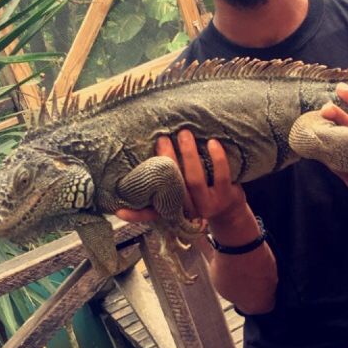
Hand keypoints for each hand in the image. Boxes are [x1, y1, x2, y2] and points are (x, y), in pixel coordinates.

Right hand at [115, 131, 246, 224]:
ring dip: (188, 154)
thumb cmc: (198, 196)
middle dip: (166, 159)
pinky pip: (221, 174)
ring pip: (194, 179)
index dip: (134, 214)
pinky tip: (212, 143)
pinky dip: (217, 157)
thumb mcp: (180, 196)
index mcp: (172, 210)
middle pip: (172, 185)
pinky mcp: (227, 197)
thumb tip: (143, 159)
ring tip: (184, 134)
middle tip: (162, 138)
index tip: (118, 208)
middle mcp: (188, 210)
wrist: (230, 212)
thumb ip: (163, 185)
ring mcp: (208, 204)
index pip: (150, 214)